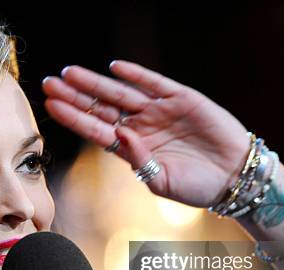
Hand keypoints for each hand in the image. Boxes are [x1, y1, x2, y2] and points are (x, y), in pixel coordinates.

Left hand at [42, 60, 250, 207]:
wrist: (234, 177)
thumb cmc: (196, 186)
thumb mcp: (161, 182)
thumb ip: (139, 161)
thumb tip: (121, 135)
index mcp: (131, 147)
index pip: (95, 129)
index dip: (73, 117)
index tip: (50, 106)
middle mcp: (140, 126)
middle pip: (101, 107)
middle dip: (75, 95)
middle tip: (49, 83)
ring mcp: (159, 111)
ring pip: (121, 93)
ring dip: (96, 83)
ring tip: (70, 73)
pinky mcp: (181, 99)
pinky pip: (154, 83)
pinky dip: (136, 75)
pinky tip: (115, 68)